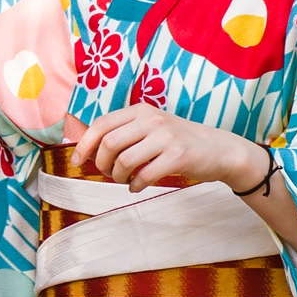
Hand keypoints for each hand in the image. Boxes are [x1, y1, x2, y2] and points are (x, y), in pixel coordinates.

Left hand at [71, 103, 267, 192]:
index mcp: (140, 110)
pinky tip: (138, 186)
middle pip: (109, 143)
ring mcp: (166, 136)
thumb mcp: (150, 128)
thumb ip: (123, 133)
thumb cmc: (177, 142)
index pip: (101, 124)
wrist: (219, 149)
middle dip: (101, 164)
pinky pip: (145, 175)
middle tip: (107, 173)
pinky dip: (136, 185)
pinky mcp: (179, 155)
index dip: (84, 145)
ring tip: (124, 180)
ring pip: (124, 160)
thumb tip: (86, 149)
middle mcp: (152, 119)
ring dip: (118, 176)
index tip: (77, 162)